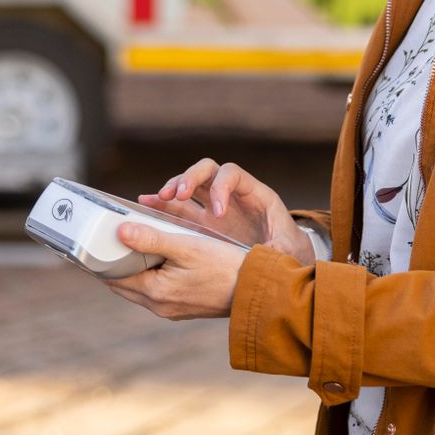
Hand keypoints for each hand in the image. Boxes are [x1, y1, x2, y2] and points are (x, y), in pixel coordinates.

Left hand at [103, 221, 247, 319]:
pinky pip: (155, 291)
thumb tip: (119, 231)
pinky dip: (149, 274)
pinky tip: (157, 258)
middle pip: (123, 283)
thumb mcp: (186, 246)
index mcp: (155, 292)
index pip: (113, 275)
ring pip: (139, 287)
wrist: (256, 291)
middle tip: (108, 239)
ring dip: (133, 268)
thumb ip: (152, 239)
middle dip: (114, 263)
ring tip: (131, 244)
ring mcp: (172, 309)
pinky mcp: (184, 308)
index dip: (101, 257)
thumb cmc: (225, 267)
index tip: (93, 241)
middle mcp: (159, 306)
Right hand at [139, 158, 315, 266]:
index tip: (218, 214)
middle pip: (206, 171)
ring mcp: (214, 207)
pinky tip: (146, 207)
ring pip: (188, 185)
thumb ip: (278, 250)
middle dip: (189, 179)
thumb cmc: (288, 254)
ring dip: (171, 189)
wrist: (282, 263)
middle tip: (177, 195)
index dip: (222, 187)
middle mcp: (232, 195)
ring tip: (155, 199)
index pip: (233, 174)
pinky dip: (163, 206)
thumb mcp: (286, 251)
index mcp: (254, 195)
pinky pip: (178, 207)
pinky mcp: (201, 223)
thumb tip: (273, 252)